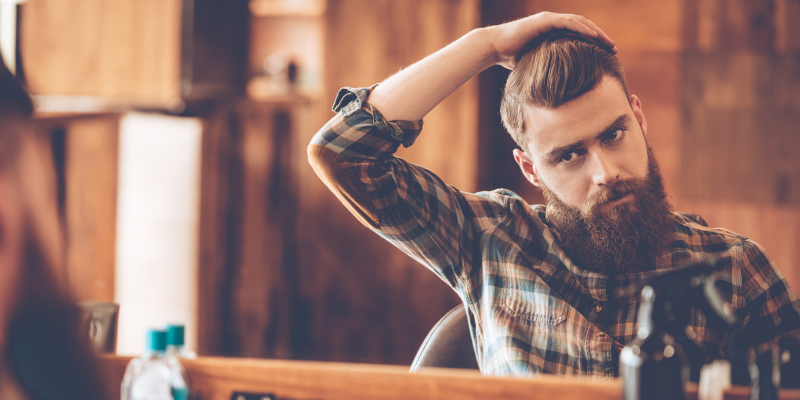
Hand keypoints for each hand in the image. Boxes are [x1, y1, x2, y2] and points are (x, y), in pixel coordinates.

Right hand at [489, 12, 616, 69]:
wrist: (494, 47)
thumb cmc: (511, 58)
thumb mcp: (535, 65)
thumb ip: (546, 71)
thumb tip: (554, 91)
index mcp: (553, 33)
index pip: (579, 35)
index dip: (594, 44)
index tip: (606, 55)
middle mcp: (554, 23)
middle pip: (584, 28)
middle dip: (600, 38)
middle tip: (614, 50)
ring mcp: (550, 20)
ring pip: (579, 23)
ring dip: (596, 33)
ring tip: (608, 44)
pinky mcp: (544, 21)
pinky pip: (568, 23)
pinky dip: (582, 29)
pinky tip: (593, 37)